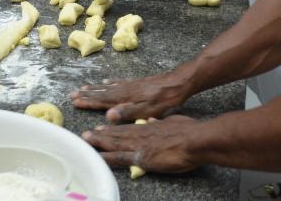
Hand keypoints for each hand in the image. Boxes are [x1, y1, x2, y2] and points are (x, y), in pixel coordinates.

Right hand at [72, 72, 190, 122]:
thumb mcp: (146, 110)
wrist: (177, 84)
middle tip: (73, 94)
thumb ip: (127, 112)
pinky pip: (118, 82)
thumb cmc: (162, 101)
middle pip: (102, 92)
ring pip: (108, 86)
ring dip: (95, 88)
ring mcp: (130, 85)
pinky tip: (107, 81)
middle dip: (87, 94)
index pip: (102, 100)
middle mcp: (124, 89)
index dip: (88, 101)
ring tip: (84, 87)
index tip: (75, 101)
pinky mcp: (137, 82)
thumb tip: (108, 115)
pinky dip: (110, 82)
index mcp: (124, 98)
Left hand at [82, 115, 199, 173]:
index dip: (112, 128)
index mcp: (148, 127)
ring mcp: (139, 145)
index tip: (101, 127)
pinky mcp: (142, 157)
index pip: (126, 128)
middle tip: (86, 134)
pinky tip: (98, 158)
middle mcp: (140, 134)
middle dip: (100, 134)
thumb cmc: (188, 130)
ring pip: (114, 143)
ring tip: (87, 140)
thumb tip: (154, 121)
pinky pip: (120, 158)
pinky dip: (108, 157)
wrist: (194, 139)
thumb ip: (161, 123)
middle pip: (116, 134)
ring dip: (99, 142)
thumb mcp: (172, 122)